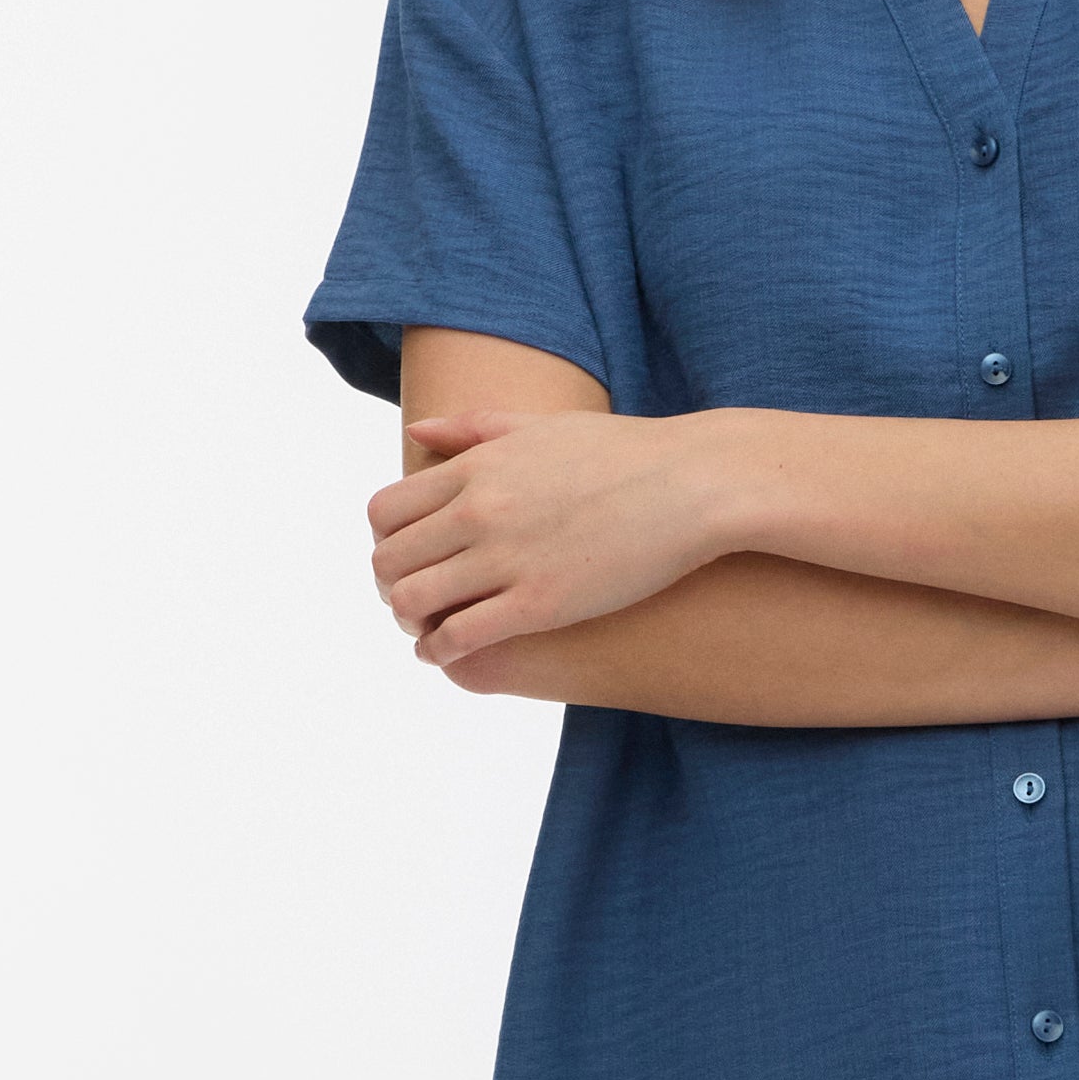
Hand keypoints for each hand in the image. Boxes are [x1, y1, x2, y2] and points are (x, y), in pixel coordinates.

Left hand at [373, 410, 736, 662]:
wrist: (693, 485)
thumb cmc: (625, 453)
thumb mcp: (541, 426)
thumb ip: (474, 429)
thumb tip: (419, 432)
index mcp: (477, 467)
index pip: (386, 511)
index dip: (385, 541)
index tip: (403, 556)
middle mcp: (480, 511)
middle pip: (390, 559)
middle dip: (389, 584)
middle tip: (408, 599)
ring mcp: (506, 558)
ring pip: (413, 601)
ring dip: (409, 620)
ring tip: (425, 628)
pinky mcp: (539, 604)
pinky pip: (458, 637)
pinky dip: (437, 650)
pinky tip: (444, 653)